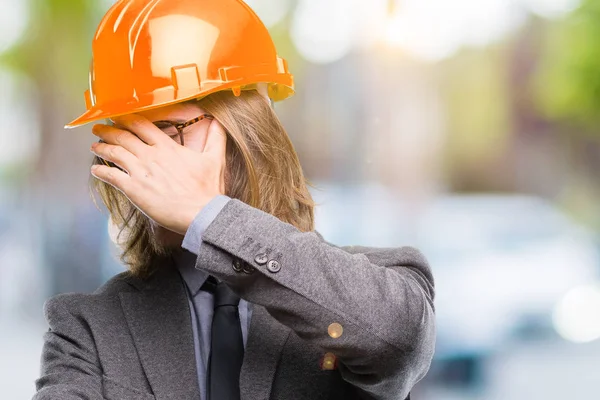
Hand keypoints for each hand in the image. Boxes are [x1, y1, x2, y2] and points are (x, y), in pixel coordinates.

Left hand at [90, 114, 225, 234]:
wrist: (202, 213)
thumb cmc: (209, 189)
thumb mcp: (216, 159)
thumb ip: (216, 137)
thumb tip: (218, 122)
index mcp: (167, 147)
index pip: (142, 125)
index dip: (127, 119)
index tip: (119, 117)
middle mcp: (150, 156)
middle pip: (123, 136)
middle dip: (108, 130)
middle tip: (99, 128)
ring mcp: (140, 172)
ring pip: (114, 153)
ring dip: (101, 147)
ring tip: (94, 146)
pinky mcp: (134, 189)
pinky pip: (111, 176)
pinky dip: (101, 171)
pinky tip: (95, 170)